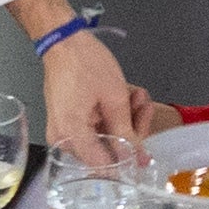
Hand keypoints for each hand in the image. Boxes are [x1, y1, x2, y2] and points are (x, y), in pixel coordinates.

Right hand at [36, 35, 157, 171]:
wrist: (63, 41)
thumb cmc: (86, 63)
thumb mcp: (114, 97)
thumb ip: (127, 134)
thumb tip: (139, 161)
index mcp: (71, 135)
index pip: (103, 167)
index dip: (127, 163)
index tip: (145, 153)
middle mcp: (62, 140)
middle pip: (104, 152)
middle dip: (129, 132)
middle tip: (143, 106)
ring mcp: (64, 132)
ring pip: (103, 139)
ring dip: (124, 121)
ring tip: (137, 97)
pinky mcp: (67, 123)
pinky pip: (94, 129)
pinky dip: (111, 117)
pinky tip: (126, 98)